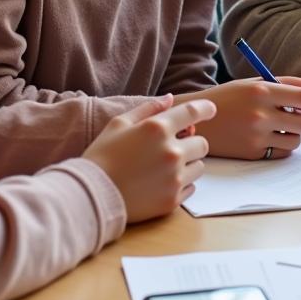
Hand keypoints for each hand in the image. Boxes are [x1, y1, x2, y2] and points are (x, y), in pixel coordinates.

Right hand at [83, 96, 215, 222]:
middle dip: (191, 143)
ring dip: (189, 164)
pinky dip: (182, 184)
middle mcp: (171, 152)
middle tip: (175, 148)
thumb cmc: (102, 156)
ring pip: (199, 166)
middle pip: (202, 143)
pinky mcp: (172, 200)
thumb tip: (170, 99)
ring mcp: (174, 177)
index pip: (193, 112)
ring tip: (166, 168)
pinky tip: (162, 183)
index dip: (205, 109)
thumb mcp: (119, 124)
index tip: (210, 110)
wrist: (90, 196)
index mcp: (158, 129)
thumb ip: (148, 108)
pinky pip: (191, 187)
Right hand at [191, 77, 300, 159]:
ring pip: (296, 140)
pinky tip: (267, 137)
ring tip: (277, 126)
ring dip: (294, 134)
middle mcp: (259, 114)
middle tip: (300, 117)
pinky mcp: (252, 153)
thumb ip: (288, 86)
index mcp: (261, 90)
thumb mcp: (255, 83)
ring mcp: (256, 136)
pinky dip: (282, 145)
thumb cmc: (231, 98)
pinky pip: (283, 152)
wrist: (197, 121)